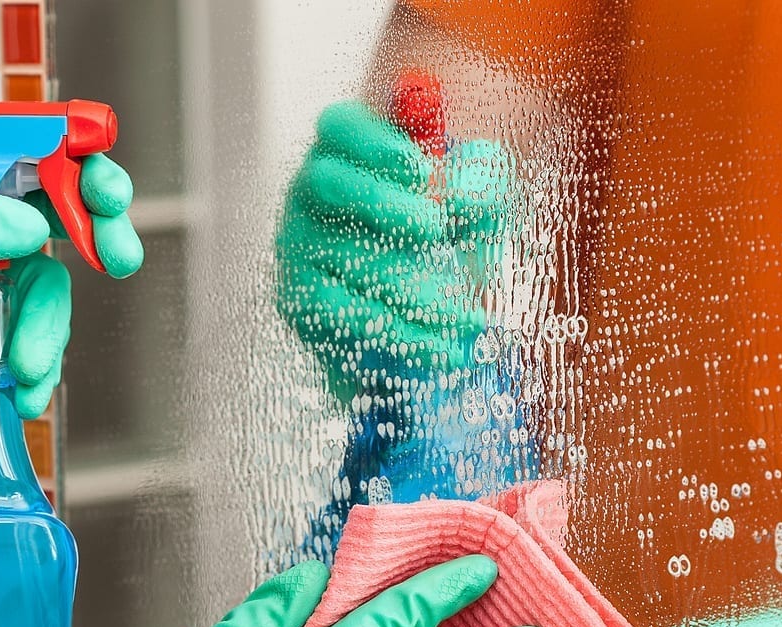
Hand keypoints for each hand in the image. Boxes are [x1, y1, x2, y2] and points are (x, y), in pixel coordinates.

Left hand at [0, 157, 140, 544]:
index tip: (104, 200)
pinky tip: (17, 394)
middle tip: (117, 259)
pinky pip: (35, 350)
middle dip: (97, 237)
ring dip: (51, 335)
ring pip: (50, 298)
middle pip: (57, 224)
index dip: (76, 173)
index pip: (22, 165)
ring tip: (22, 372)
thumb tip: (30, 223)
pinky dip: (38, 374)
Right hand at [274, 100, 510, 405]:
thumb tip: (452, 194)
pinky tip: (442, 348)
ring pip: (345, 254)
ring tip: (467, 314)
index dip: (375, 140)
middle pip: (328, 180)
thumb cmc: (455, 240)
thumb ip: (479, 180)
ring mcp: (297, 243)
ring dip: (414, 284)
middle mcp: (311, 191)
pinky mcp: (297, 298)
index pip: (339, 124)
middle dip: (385, 202)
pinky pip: (341, 311)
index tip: (422, 169)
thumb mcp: (484, 200)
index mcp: (352, 150)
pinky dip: (398, 332)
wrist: (434, 321)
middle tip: (436, 228)